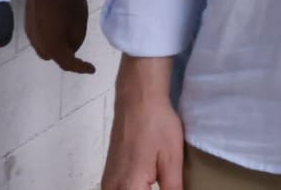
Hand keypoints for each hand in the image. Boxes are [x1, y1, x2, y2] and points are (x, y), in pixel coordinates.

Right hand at [24, 0, 94, 73]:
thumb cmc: (67, 0)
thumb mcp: (80, 21)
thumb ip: (76, 39)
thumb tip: (70, 46)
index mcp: (52, 45)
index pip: (67, 63)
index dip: (80, 67)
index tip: (91, 69)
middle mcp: (37, 43)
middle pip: (53, 56)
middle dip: (66, 55)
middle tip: (78, 48)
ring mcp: (30, 33)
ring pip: (45, 46)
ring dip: (57, 44)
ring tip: (69, 33)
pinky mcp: (27, 23)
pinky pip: (40, 36)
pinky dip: (50, 35)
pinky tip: (57, 23)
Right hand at [101, 57, 184, 189]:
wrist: (138, 100)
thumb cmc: (157, 126)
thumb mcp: (172, 159)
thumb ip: (173, 188)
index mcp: (129, 188)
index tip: (169, 184)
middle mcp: (113, 188)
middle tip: (165, 182)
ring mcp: (108, 182)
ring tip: (157, 181)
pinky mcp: (108, 174)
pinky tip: (146, 185)